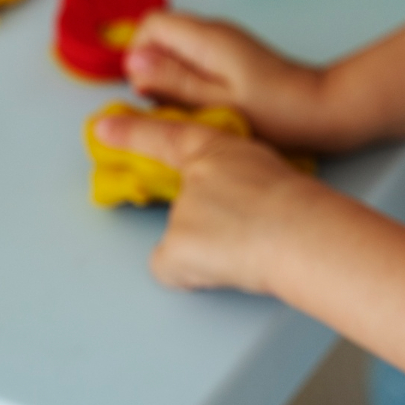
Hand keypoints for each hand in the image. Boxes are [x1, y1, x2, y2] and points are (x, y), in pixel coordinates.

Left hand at [95, 112, 328, 291]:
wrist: (301, 229)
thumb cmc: (302, 204)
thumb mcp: (268, 170)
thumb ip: (238, 176)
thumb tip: (237, 202)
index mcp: (219, 149)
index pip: (169, 137)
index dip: (133, 133)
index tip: (102, 129)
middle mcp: (192, 176)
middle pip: (183, 206)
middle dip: (204, 222)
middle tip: (243, 229)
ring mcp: (181, 212)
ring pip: (184, 242)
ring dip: (209, 250)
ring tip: (249, 249)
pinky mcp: (175, 247)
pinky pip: (174, 270)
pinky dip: (193, 275)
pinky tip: (225, 268)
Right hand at [124, 11, 366, 150]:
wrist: (321, 109)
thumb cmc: (274, 111)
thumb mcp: (215, 102)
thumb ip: (172, 81)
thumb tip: (133, 62)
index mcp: (206, 37)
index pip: (150, 24)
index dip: (138, 55)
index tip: (148, 91)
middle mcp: (213, 31)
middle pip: (160, 37)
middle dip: (153, 70)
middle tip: (172, 105)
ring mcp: (223, 43)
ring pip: (176, 51)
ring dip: (172, 79)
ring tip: (193, 109)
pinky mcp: (232, 57)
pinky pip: (195, 61)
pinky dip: (190, 83)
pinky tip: (207, 107)